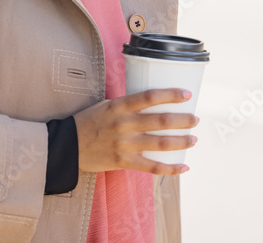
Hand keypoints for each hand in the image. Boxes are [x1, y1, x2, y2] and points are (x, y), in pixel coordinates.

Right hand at [73, 88, 198, 173]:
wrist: (66, 147)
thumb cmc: (88, 122)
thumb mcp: (106, 105)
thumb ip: (127, 104)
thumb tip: (152, 100)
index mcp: (119, 106)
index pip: (150, 97)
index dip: (171, 94)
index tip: (187, 94)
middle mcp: (124, 124)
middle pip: (160, 120)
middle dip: (183, 120)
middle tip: (196, 119)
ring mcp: (124, 144)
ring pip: (159, 143)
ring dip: (181, 142)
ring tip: (194, 139)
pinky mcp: (122, 162)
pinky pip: (150, 166)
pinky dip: (169, 168)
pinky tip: (183, 167)